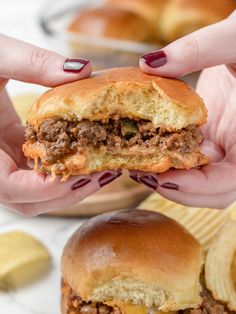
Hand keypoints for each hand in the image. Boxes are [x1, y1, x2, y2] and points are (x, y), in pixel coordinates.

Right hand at [0, 35, 120, 215]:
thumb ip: (32, 62)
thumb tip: (83, 69)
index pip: (10, 187)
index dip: (46, 189)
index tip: (83, 174)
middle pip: (28, 199)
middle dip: (67, 192)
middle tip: (102, 174)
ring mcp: (1, 159)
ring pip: (33, 191)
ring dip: (68, 184)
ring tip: (100, 168)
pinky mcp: (10, 149)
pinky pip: (36, 170)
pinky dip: (60, 167)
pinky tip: (83, 153)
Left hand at [135, 12, 235, 208]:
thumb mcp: (234, 40)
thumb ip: (199, 50)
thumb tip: (149, 63)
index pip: (230, 180)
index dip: (199, 186)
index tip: (164, 179)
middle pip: (210, 190)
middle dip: (176, 188)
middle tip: (142, 174)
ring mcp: (221, 145)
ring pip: (196, 178)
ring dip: (167, 177)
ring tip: (137, 166)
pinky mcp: (207, 137)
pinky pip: (186, 158)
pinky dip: (167, 160)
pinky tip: (145, 148)